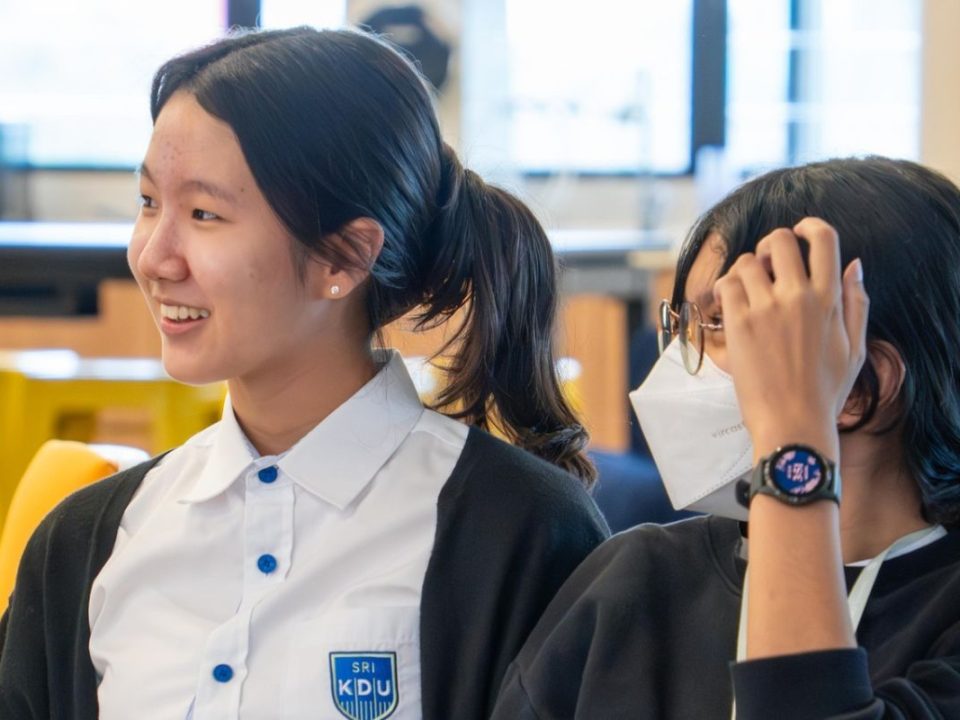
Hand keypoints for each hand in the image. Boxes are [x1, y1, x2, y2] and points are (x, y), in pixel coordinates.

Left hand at [713, 217, 868, 459]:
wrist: (793, 424)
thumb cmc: (824, 392)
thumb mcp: (855, 348)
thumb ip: (856, 303)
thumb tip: (855, 265)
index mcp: (830, 300)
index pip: (824, 239)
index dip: (808, 226)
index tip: (799, 232)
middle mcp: (799, 297)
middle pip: (779, 240)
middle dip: (770, 246)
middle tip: (766, 265)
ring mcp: (767, 309)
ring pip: (746, 262)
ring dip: (745, 272)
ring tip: (749, 295)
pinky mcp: (739, 324)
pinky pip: (726, 285)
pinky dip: (726, 290)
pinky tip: (732, 308)